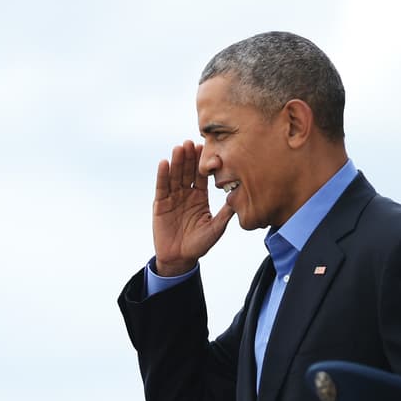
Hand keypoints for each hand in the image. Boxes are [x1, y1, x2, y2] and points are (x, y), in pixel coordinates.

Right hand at [152, 140, 233, 274]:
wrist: (179, 258)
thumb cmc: (199, 245)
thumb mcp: (216, 228)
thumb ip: (225, 213)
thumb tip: (240, 199)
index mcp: (199, 197)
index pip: (202, 176)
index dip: (203, 164)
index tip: (206, 150)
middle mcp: (186, 194)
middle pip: (187, 172)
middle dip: (189, 157)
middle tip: (192, 142)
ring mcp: (172, 198)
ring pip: (174, 176)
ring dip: (176, 162)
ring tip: (179, 148)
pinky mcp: (160, 204)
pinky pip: (162, 187)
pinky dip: (162, 175)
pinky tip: (164, 163)